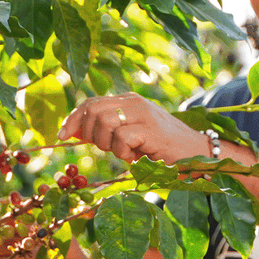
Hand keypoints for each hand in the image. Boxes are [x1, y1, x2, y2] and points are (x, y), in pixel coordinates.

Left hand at [58, 94, 207, 164]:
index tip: (62, 136)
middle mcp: (134, 102)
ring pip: (104, 122)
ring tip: (124, 152)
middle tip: (107, 148)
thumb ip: (106, 131)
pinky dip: (123, 153)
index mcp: (128, 101)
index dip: (72, 119)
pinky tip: (136, 157)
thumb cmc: (161, 148)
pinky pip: (122, 138)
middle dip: (89, 134)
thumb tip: (73, 132)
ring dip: (107, 144)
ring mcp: (144, 114)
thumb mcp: (129, 136)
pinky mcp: (151, 130)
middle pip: (92, 110)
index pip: (90, 102)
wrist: (197, 152)